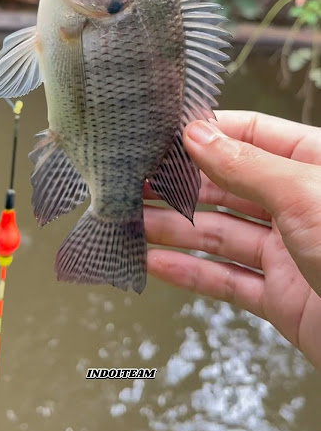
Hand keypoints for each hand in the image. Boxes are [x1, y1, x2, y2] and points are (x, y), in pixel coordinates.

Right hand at [145, 111, 320, 368]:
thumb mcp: (304, 193)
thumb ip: (246, 165)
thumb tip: (198, 133)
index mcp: (313, 166)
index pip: (250, 136)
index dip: (206, 134)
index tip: (163, 135)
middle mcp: (298, 206)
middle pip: (227, 187)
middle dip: (180, 185)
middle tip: (132, 181)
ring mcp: (288, 252)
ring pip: (219, 234)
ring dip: (173, 229)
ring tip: (129, 221)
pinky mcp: (280, 297)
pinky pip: (225, 280)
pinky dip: (188, 273)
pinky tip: (153, 264)